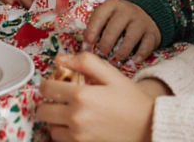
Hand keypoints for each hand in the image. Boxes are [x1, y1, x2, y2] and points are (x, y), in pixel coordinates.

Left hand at [36, 53, 155, 141]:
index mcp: (80, 95)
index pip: (45, 88)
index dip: (48, 84)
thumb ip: (84, 62)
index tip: (57, 85)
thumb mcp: (111, 74)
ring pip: (51, 128)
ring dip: (55, 121)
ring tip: (69, 115)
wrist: (150, 127)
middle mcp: (76, 117)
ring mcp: (79, 136)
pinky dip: (64, 135)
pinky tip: (76, 127)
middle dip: (49, 103)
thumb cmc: (131, 100)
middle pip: (43, 111)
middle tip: (61, 101)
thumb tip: (59, 59)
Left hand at [84, 0, 160, 63]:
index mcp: (111, 5)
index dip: (92, 31)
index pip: (99, 16)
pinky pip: (146, 46)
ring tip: (115, 61)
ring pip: (131, 38)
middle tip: (101, 55)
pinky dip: (139, 56)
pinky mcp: (152, 33)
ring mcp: (141, 21)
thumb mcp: (107, 18)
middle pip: (114, 28)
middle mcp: (127, 11)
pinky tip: (132, 63)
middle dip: (106, 43)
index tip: (86, 46)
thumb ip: (96, 29)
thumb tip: (84, 50)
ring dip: (121, 52)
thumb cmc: (118, 21)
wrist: (146, 15)